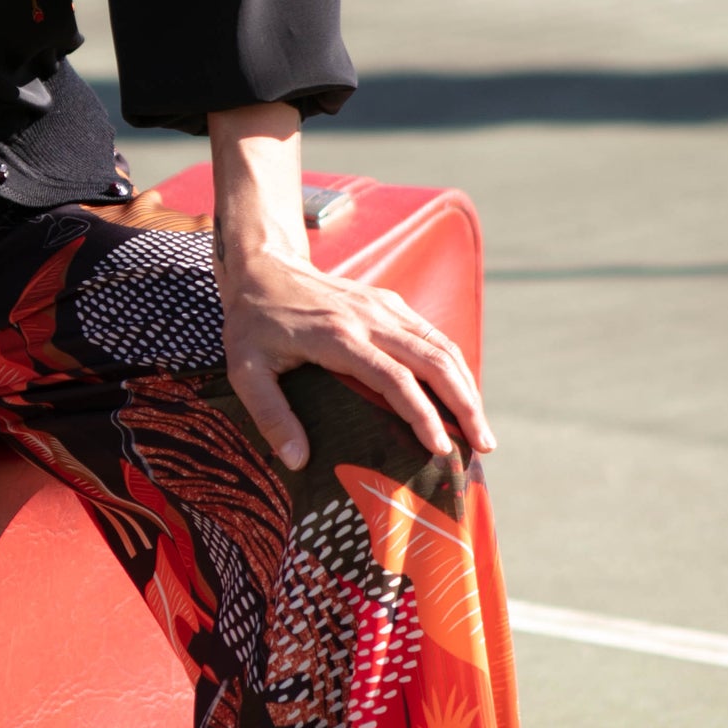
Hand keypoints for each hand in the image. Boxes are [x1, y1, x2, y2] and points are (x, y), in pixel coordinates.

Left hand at [217, 246, 496, 470]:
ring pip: (440, 345)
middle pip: (433, 359)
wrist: (262, 265)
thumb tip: (297, 462)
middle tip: (483, 447)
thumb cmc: (251, 323)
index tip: (441, 448)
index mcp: (338, 336)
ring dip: (467, 385)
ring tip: (481, 429)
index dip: (423, 414)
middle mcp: (368, 318)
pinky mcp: (387, 302)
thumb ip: (270, 414)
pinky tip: (460, 393)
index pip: (394, 378)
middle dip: (465, 404)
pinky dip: (453, 365)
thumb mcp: (244, 369)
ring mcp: (382, 306)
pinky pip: (430, 334)